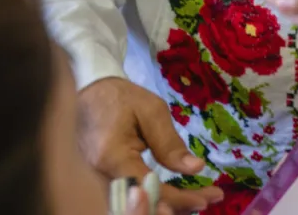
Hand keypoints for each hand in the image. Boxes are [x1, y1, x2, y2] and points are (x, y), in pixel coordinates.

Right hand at [77, 77, 223, 212]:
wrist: (89, 94)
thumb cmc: (121, 98)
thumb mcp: (152, 112)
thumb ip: (170, 144)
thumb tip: (196, 168)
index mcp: (112, 158)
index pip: (151, 190)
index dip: (180, 198)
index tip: (208, 197)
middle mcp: (100, 178)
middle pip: (141, 206)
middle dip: (176, 207)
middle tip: (206, 199)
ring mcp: (96, 182)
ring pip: (134, 206)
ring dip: (165, 206)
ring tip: (194, 199)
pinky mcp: (99, 182)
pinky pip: (127, 199)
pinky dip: (151, 200)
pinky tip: (172, 197)